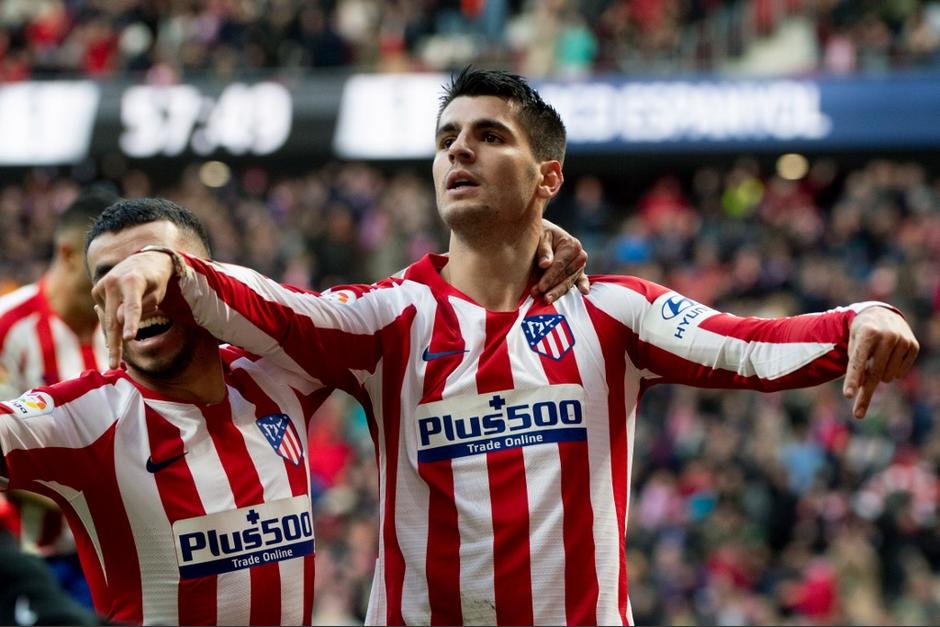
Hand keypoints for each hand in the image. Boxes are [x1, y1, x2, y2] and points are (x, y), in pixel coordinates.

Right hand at [91, 251, 174, 367]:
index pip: (133, 306)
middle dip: (115, 344)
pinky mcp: (96, 290)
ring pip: (108, 320)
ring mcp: (102, 285)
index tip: (129, 338)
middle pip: (114, 319)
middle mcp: (114, 282)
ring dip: (114, 336)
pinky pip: (105, 313)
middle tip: (114, 365)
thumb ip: (142, 308)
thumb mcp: (157, 293)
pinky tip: (123, 312)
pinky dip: (114, 320)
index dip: (132, 323)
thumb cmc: (156, 279)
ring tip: (119, 355)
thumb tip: (119, 322)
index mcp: (134, 281)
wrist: (144, 259)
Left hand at [532, 219, 589, 302]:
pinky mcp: (579, 273)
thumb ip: (543, 250)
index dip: (549, 277)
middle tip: (538, 294)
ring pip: (569, 282)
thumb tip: (544, 264)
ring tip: (546, 299)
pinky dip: (583, 286)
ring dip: (557, 291)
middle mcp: (580, 256)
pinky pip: (581, 281)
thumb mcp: (541, 238)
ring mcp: (580, 266)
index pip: (560, 265)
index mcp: (572, 245)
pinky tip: (584, 292)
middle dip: (551, 286)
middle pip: (565, 275)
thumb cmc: (542, 235)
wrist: (545, 234)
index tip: (540, 287)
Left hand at [843, 306, 918, 417]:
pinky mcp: (914, 346)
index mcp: (867, 333)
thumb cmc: (861, 334)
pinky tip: (888, 358)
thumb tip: (861, 389)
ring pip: (888, 376)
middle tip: (858, 413)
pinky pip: (901, 373)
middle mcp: (887, 335)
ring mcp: (903, 340)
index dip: (853, 379)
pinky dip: (892, 372)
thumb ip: (856, 365)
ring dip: (879, 376)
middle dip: (865, 393)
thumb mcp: (852, 344)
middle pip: (874, 374)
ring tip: (875, 359)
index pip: (858, 361)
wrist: (881, 314)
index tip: (848, 396)